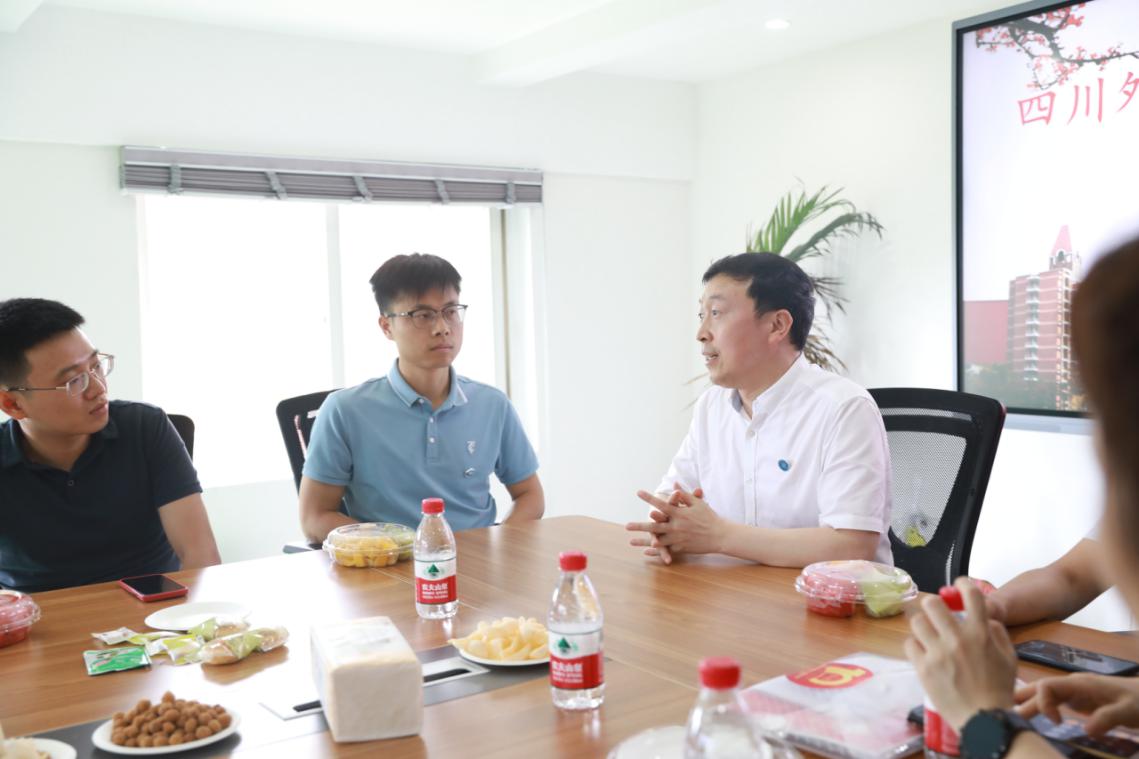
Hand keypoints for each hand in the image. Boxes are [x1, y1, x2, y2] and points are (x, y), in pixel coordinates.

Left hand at [626, 485, 724, 562]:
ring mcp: (678, 539)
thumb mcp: (697, 503)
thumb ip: (683, 495)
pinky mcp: (681, 548)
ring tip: (631, 541)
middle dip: (640, 526)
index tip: (638, 493)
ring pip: (657, 540)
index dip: (649, 498)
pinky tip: (645, 551)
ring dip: (643, 541)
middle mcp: (676, 526)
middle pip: (654, 526)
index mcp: (679, 513)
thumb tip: (674, 484)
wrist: (719, 535)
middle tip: (626, 525)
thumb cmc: (708, 516)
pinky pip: (666, 550)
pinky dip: (655, 551)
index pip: (661, 504)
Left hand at [904, 577, 1018, 729]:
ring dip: (923, 625)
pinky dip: (915, 647)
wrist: (984, 720)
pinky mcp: (923, 668)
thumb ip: (997, 633)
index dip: (963, 583)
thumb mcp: (1009, 658)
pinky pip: (909, 645)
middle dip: (934, 605)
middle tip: (936, 612)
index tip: (959, 584)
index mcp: (981, 634)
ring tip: (929, 635)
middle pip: (932, 603)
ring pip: (917, 622)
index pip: (971, 596)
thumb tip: (984, 617)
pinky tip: (924, 654)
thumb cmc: (1000, 690)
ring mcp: (937, 653)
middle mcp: (957, 639)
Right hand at [1015, 672, 1138, 736]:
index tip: (1055, 723)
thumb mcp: (1127, 710)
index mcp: (1079, 684)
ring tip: (1012, 715)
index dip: (1043, 703)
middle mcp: (1072, 686)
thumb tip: (1086, 730)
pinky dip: (1041, 708)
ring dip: (1029, 704)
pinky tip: (1035, 717)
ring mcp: (1075, 693)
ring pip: (1044, 695)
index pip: (1047, 687)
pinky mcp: (1079, 701)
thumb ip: (1107, 718)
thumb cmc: (1138, 700)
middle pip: (1039, 688)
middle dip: (1022, 699)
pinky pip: (1054, 702)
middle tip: (1007, 715)